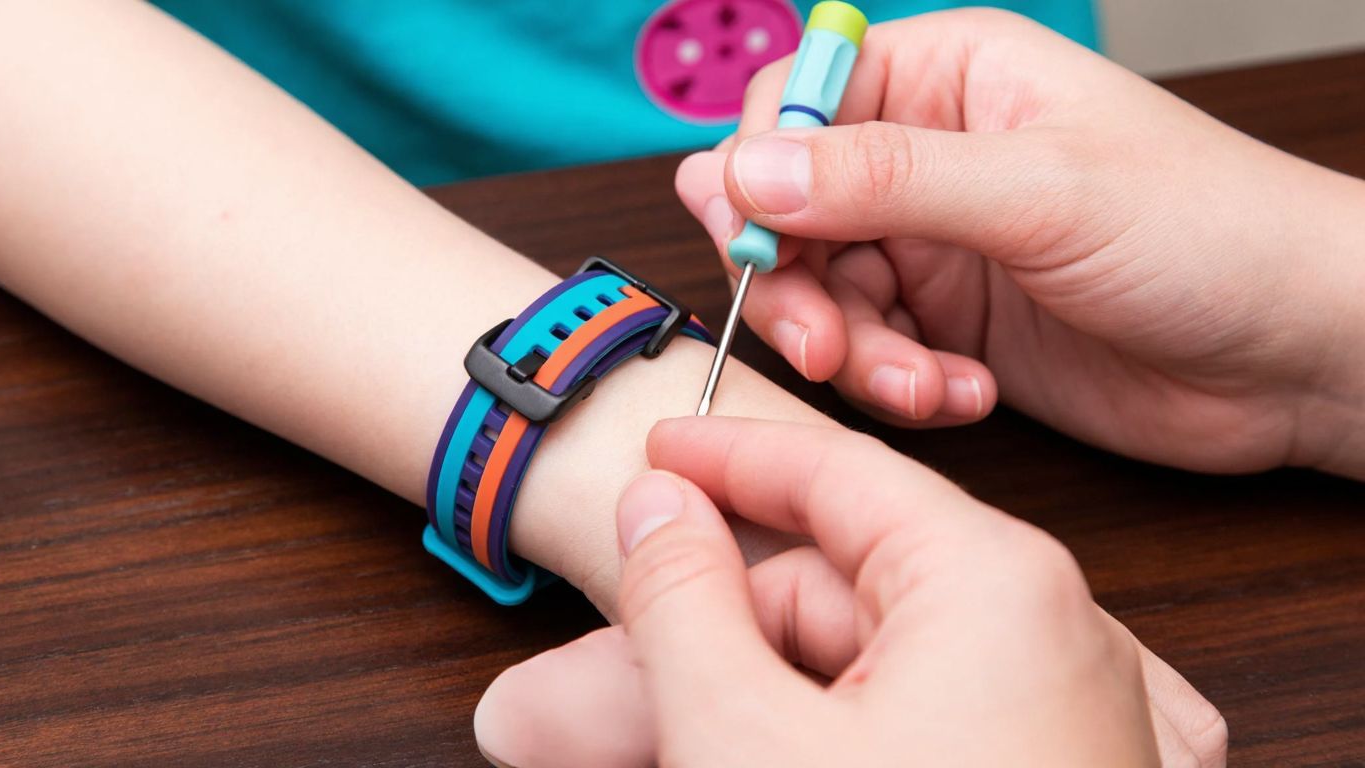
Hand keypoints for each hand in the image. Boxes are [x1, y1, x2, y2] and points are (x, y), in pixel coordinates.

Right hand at [475, 418, 1227, 766]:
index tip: (656, 453)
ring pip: (849, 690)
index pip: (835, 474)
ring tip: (608, 756)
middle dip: (691, 643)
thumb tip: (657, 509)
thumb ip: (684, 601)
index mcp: (995, 585)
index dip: (726, 458)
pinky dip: (805, 751)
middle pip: (828, 604)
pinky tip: (702, 756)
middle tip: (564, 704)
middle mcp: (1043, 644)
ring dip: (727, 718)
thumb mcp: (746, 738)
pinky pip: (898, 741)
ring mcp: (1047, 732)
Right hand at [675, 9, 1364, 476]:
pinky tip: (967, 396)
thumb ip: (884, 180)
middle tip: (826, 348)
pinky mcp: (953, 327)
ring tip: (926, 386)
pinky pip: (873, 356)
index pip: (795, 100)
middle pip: (789, 212)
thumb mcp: (1039, 192)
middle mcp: (928, 159)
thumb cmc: (1212, 231)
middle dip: (797, 287)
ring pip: (823, 295)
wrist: (1298, 353)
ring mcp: (938, 246)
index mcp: (948, 79)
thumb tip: (745, 171)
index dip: (756, 170)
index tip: (752, 243)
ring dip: (857, 354)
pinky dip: (902, 387)